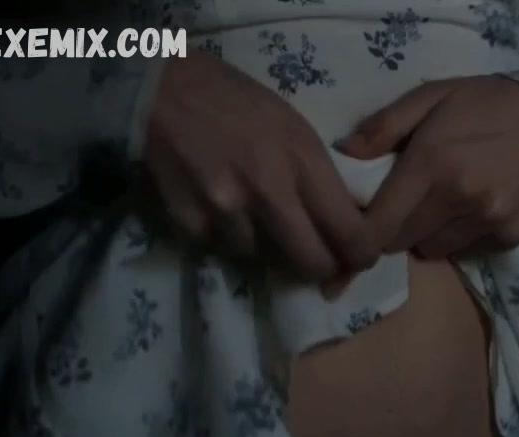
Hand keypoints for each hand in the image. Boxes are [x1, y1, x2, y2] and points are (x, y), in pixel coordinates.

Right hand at [143, 52, 371, 279]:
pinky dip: (224, 236)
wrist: (159, 86)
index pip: (349, 231)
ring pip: (263, 258)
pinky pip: (220, 247)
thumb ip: (317, 176)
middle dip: (320, 268)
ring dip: (264, 246)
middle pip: (311, 261)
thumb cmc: (234, 101)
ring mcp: (226, 209)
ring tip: (252, 215)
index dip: (359, 255)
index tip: (359, 258)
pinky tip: (217, 206)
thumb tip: (341, 223)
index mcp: (303, 159)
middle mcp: (269, 190)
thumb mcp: (293, 127)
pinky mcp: (189, 220)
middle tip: (319, 262)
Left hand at [338, 75, 518, 259]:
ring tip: (439, 206)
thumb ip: (384, 126)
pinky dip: (460, 236)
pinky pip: (467, 249)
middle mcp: (457, 200)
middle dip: (392, 229)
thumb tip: (344, 155)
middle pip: (401, 241)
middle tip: (399, 208)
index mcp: (431, 164)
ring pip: (433, 249)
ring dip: (426, 234)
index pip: (378, 225)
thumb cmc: (486, 103)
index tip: (352, 235)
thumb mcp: (431, 97)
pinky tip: (472, 209)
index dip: (359, 236)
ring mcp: (487, 222)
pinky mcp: (510, 237)